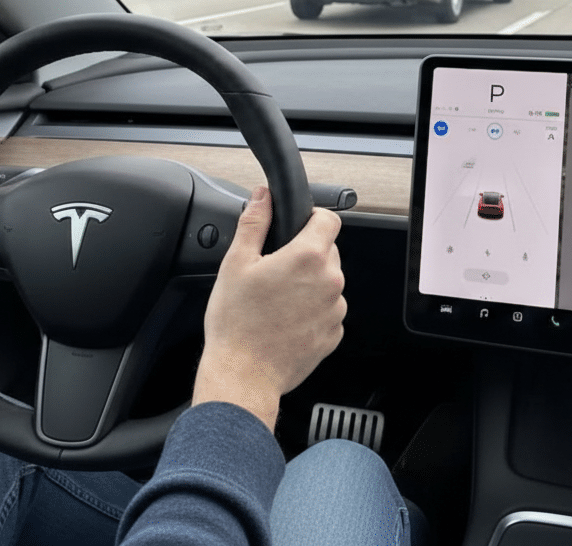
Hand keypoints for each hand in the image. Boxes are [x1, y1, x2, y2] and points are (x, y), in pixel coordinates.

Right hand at [192, 186, 344, 428]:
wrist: (243, 375)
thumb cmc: (236, 323)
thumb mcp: (236, 263)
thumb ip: (254, 223)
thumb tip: (263, 197)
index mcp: (308, 257)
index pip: (329, 220)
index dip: (312, 219)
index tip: (297, 228)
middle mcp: (330, 281)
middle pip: (328, 252)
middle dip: (305, 255)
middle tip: (274, 271)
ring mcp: (334, 310)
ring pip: (328, 283)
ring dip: (309, 285)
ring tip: (277, 301)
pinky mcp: (333, 335)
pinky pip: (327, 311)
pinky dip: (311, 311)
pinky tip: (285, 321)